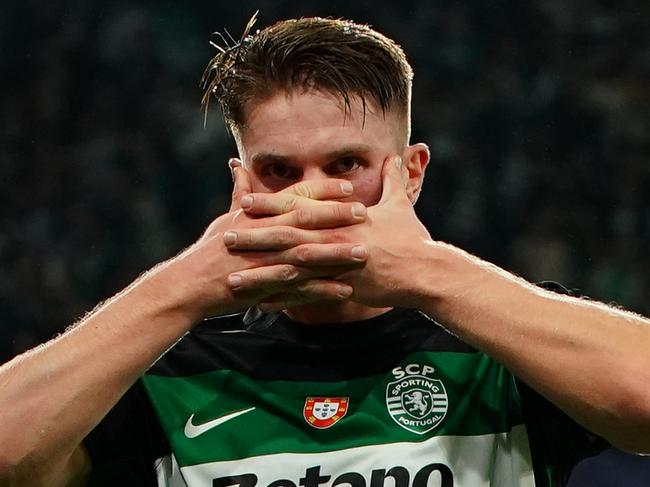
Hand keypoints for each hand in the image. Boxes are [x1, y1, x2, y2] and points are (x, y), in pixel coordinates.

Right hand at [164, 159, 369, 320]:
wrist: (192, 283)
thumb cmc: (210, 248)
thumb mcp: (226, 217)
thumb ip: (239, 193)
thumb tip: (237, 164)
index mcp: (259, 216)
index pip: (296, 197)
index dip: (324, 191)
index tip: (349, 187)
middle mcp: (265, 235)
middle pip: (306, 222)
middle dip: (337, 217)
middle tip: (365, 214)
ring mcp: (267, 263)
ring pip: (307, 256)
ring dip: (336, 255)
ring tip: (363, 253)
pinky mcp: (267, 288)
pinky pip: (299, 290)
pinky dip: (321, 291)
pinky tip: (345, 291)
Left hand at [226, 156, 433, 309]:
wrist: (425, 272)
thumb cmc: (412, 238)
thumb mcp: (400, 205)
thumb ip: (391, 181)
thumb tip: (393, 156)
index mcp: (341, 218)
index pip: (299, 207)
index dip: (270, 203)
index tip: (244, 199)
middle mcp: (333, 239)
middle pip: (287, 237)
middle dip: (254, 236)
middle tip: (225, 235)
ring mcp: (335, 266)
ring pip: (290, 270)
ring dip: (259, 273)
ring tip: (231, 277)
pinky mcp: (341, 289)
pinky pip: (306, 297)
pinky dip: (283, 300)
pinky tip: (260, 305)